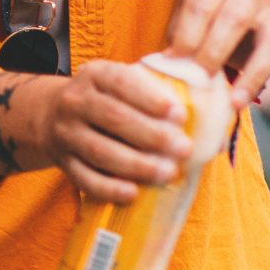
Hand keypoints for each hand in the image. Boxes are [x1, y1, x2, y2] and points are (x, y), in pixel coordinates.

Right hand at [36, 60, 190, 204]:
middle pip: (113, 118)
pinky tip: (133, 193)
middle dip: (152, 135)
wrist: (51, 115)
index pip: (121, 81)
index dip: (151, 98)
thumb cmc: (106, 99)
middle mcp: (75, 101)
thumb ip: (159, 88)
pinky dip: (108, 188)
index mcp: (95, 75)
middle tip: (183, 149)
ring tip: (168, 173)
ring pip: (100, 151)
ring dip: (136, 165)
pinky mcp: (62, 161)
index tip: (180, 115)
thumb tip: (217, 106)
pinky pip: (84, 178)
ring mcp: (65, 133)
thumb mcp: (122, 82)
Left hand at [163, 0, 269, 112]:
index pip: (202, 3)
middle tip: (198, 79)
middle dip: (214, 51)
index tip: (172, 62)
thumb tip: (165, 67)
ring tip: (237, 102)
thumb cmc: (204, 8)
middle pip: (235, 19)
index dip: (186, 34)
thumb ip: (178, 32)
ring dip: (253, 73)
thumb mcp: (186, 8)